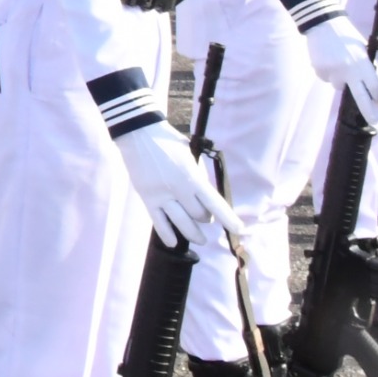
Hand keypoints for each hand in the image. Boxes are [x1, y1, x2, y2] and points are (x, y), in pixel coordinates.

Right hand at [115, 125, 242, 246]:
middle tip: (205, 217)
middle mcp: (179, 189)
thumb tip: (206, 197)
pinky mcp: (147, 198)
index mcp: (192, 176)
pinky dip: (167, 235)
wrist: (138, 133)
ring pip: (182, 224)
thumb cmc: (168, 141)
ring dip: (193, 234)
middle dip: (205, 218)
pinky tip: (174, 243)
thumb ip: (198, 176)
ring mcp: (162, 195)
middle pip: (199, 215)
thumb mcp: (190, 156)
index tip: (239, 230)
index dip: (229, 219)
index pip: (215, 203)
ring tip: (200, 239)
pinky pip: (159, 222)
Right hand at [302, 16, 377, 123]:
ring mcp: (333, 72)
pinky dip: (329, 73)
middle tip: (377, 122)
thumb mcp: (362, 50)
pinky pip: (327, 78)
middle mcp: (349, 70)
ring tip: (338, 62)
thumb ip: (366, 68)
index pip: (375, 88)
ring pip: (340, 86)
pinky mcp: (320, 71)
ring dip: (342, 79)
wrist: (322, 23)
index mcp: (363, 63)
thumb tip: (371, 89)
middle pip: (362, 98)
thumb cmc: (346, 37)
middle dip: (370, 112)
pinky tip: (328, 60)